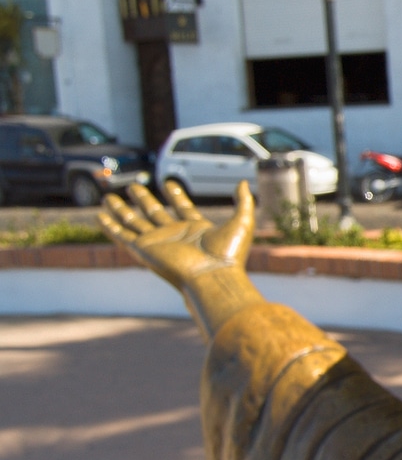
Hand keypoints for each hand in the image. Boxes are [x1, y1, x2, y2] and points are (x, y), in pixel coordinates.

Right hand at [100, 180, 262, 337]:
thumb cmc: (230, 254)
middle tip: (134, 187)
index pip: (183, 208)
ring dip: (122, 210)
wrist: (214, 276)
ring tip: (108, 197)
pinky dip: (110, 226)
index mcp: (196, 229)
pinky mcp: (143, 249)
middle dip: (144, 200)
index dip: (176, 196)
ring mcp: (158, 242)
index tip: (169, 183)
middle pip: (155, 213)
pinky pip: (122, 235)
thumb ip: (244, 201)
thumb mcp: (242, 221)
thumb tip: (243, 183)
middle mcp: (174, 235)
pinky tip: (99, 216)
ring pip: (135, 222)